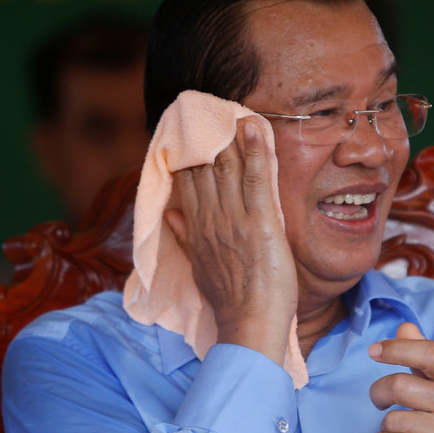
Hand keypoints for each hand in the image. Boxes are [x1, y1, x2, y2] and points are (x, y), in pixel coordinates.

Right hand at [165, 118, 296, 365]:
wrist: (249, 324)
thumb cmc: (231, 300)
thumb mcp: (200, 268)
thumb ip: (186, 237)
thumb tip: (172, 213)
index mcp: (197, 228)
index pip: (188, 181)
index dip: (191, 153)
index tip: (193, 130)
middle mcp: (211, 219)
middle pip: (205, 168)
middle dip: (207, 137)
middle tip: (211, 108)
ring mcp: (235, 219)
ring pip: (228, 167)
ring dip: (230, 135)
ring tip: (233, 109)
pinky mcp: (261, 223)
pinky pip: (256, 178)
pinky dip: (257, 150)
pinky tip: (255, 126)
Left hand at [369, 322, 433, 432]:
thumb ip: (424, 356)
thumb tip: (404, 327)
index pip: (430, 352)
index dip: (398, 348)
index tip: (374, 351)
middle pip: (400, 385)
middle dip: (379, 392)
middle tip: (380, 400)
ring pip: (392, 419)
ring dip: (385, 424)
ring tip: (400, 429)